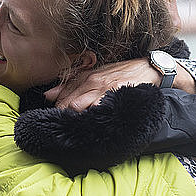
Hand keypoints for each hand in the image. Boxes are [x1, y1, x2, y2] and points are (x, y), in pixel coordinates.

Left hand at [44, 58, 195, 111]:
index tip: (51, 118)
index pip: (62, 95)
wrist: (147, 68)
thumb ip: (72, 84)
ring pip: (77, 105)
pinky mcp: (114, 94)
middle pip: (67, 102)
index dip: (55, 108)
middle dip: (61, 115)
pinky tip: (87, 123)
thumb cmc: (120, 73)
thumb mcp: (95, 74)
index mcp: (84, 76)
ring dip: (72, 117)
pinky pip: (96, 108)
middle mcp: (91, 81)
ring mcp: (102, 88)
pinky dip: (89, 116)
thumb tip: (48, 95)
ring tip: (70, 127)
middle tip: (58, 126)